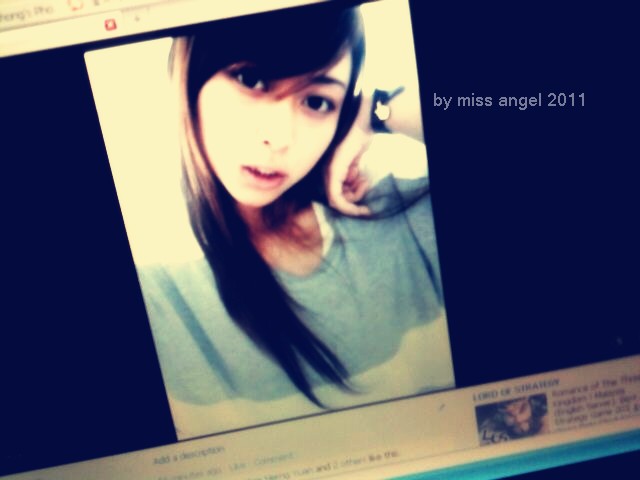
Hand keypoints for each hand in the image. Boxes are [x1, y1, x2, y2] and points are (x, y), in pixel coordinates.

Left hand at [325, 92, 372, 215]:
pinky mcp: (334, 172)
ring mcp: (329, 172)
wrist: (362, 123)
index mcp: (329, 170)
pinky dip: (351, 203)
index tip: (365, 208)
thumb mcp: (355, 161)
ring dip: (357, 194)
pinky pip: (337, 198)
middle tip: (364, 183)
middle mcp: (326, 173)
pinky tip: (364, 186)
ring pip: (339, 201)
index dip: (350, 206)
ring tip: (364, 179)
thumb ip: (351, 173)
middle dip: (355, 197)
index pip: (335, 197)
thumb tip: (353, 184)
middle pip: (338, 201)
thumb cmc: (359, 138)